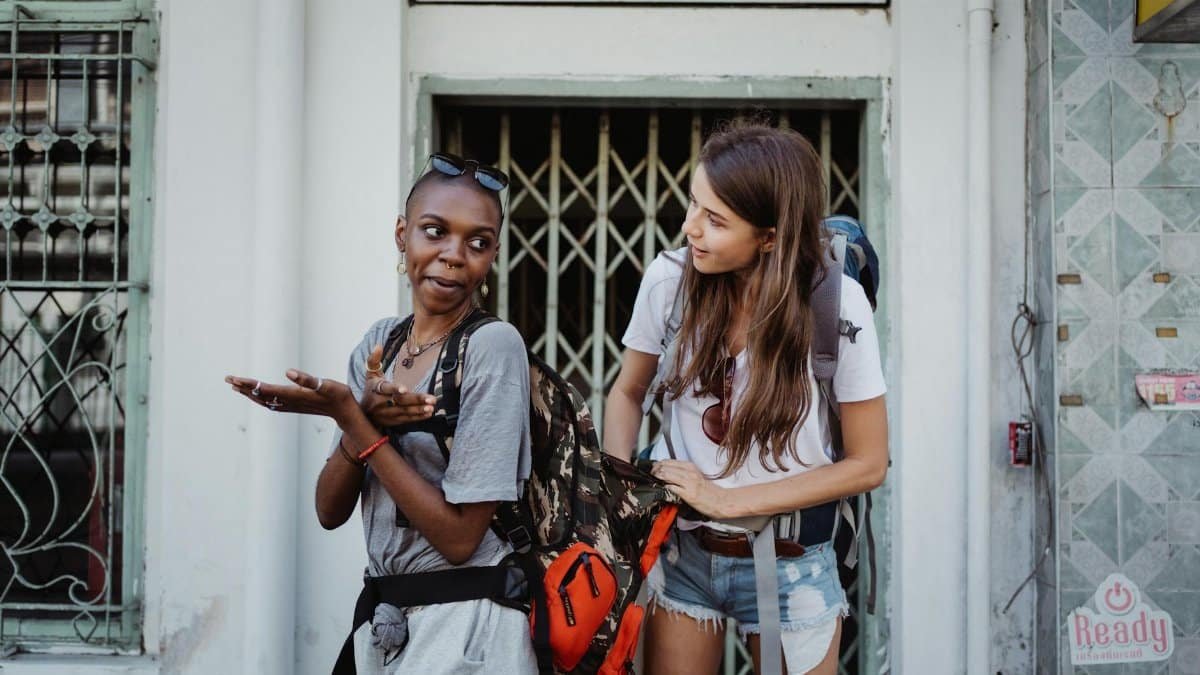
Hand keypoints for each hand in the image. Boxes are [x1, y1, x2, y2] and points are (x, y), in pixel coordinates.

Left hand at [225, 369, 357, 424]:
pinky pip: (270, 403)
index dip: (250, 384)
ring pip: (264, 400)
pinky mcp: (294, 406)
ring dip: (249, 393)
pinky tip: (256, 396)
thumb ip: (307, 380)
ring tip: (236, 386)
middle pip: (261, 395)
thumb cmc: (338, 396)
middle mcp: (289, 402)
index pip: (266, 389)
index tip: (236, 379)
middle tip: (228, 379)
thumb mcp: (326, 384)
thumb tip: (289, 372)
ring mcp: (291, 405)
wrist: (345, 412)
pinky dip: (259, 398)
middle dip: (244, 387)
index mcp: (294, 395)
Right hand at [360, 345, 436, 426]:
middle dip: (417, 400)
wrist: (363, 414)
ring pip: (405, 412)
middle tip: (432, 399)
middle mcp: (381, 403)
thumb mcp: (370, 375)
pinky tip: (429, 413)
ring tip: (432, 407)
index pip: (386, 388)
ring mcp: (388, 414)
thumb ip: (374, 360)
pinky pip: (407, 420)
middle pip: (400, 401)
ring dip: (419, 410)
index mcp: (376, 389)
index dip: (395, 389)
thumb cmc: (370, 391)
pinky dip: (418, 417)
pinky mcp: (393, 422)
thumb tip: (378, 346)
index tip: (404, 389)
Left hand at [651, 459, 730, 519]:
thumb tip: (666, 473)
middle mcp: (689, 472)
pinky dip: (664, 487)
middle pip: (665, 466)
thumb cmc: (708, 491)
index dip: (657, 465)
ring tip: (654, 480)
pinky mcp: (688, 494)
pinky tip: (662, 489)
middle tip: (651, 475)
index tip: (653, 469)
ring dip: (658, 477)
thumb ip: (682, 473)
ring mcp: (689, 483)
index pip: (668, 461)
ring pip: (666, 474)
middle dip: (654, 470)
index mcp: (690, 466)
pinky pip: (672, 488)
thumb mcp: (695, 476)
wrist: (721, 501)